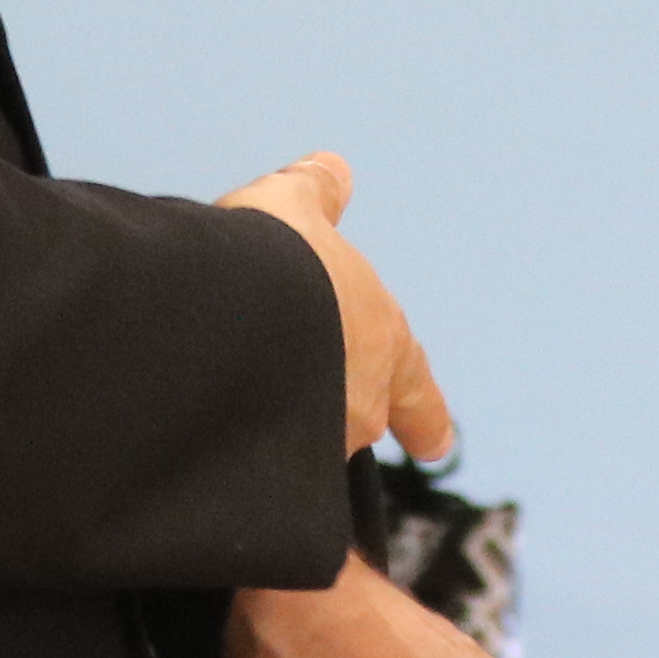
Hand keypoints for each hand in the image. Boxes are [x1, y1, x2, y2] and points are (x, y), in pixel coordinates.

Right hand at [219, 153, 456, 463]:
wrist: (221, 321)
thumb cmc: (268, 262)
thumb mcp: (291, 209)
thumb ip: (316, 193)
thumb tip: (335, 170)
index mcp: (382, 340)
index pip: (415, 385)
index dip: (424, 412)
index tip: (437, 446)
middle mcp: (362, 403)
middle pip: (353, 419)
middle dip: (327, 409)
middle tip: (293, 397)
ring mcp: (319, 450)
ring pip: (307, 453)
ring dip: (278, 434)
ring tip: (232, 406)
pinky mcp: (274, 484)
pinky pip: (266, 487)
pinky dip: (249, 476)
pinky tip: (222, 466)